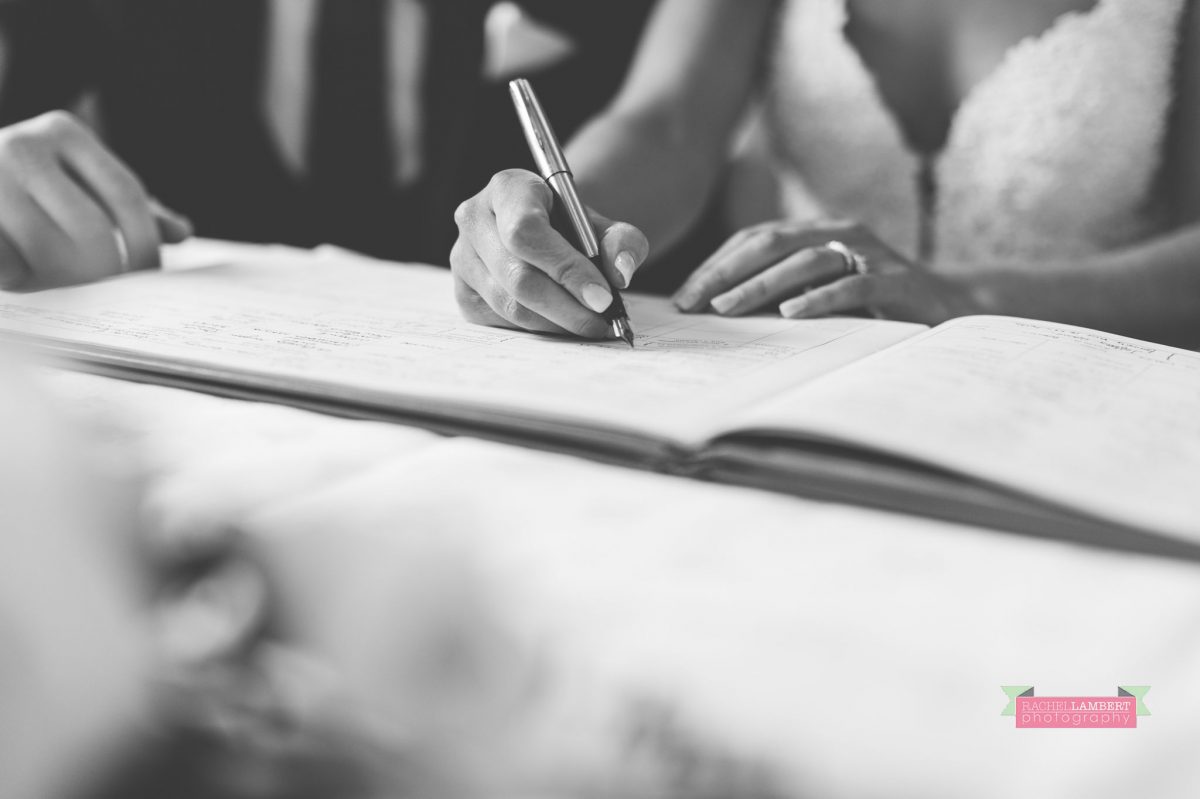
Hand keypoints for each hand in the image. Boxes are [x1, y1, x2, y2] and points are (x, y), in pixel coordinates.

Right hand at [0, 111, 191, 288]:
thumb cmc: (25, 187)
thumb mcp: (77, 183)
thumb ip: (123, 206)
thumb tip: (180, 232)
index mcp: (64, 132)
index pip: (126, 194)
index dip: (143, 243)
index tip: (148, 276)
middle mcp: (23, 144)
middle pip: (91, 227)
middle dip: (106, 271)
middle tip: (108, 293)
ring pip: (45, 249)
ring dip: (61, 280)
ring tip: (63, 287)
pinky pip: (7, 261)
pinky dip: (19, 278)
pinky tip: (22, 280)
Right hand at [451, 169, 648, 337]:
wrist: (547, 234)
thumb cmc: (573, 227)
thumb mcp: (604, 225)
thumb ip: (622, 242)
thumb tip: (620, 273)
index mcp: (507, 188)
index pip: (526, 231)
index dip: (565, 268)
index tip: (602, 296)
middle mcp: (474, 219)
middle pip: (518, 276)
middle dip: (567, 307)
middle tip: (602, 321)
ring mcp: (463, 258)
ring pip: (510, 305)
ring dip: (557, 323)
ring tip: (590, 325)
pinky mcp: (463, 292)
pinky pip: (502, 321)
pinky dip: (539, 329)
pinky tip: (563, 323)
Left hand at [673, 218, 973, 324]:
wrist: (951, 306)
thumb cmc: (875, 303)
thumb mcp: (823, 291)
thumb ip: (781, 292)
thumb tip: (719, 311)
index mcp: (816, 233)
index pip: (754, 240)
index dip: (716, 265)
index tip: (683, 296)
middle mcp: (838, 233)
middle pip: (769, 244)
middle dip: (725, 273)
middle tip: (693, 302)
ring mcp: (868, 253)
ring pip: (803, 263)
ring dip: (759, 286)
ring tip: (727, 308)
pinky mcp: (894, 279)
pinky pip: (850, 286)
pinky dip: (818, 299)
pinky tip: (790, 314)